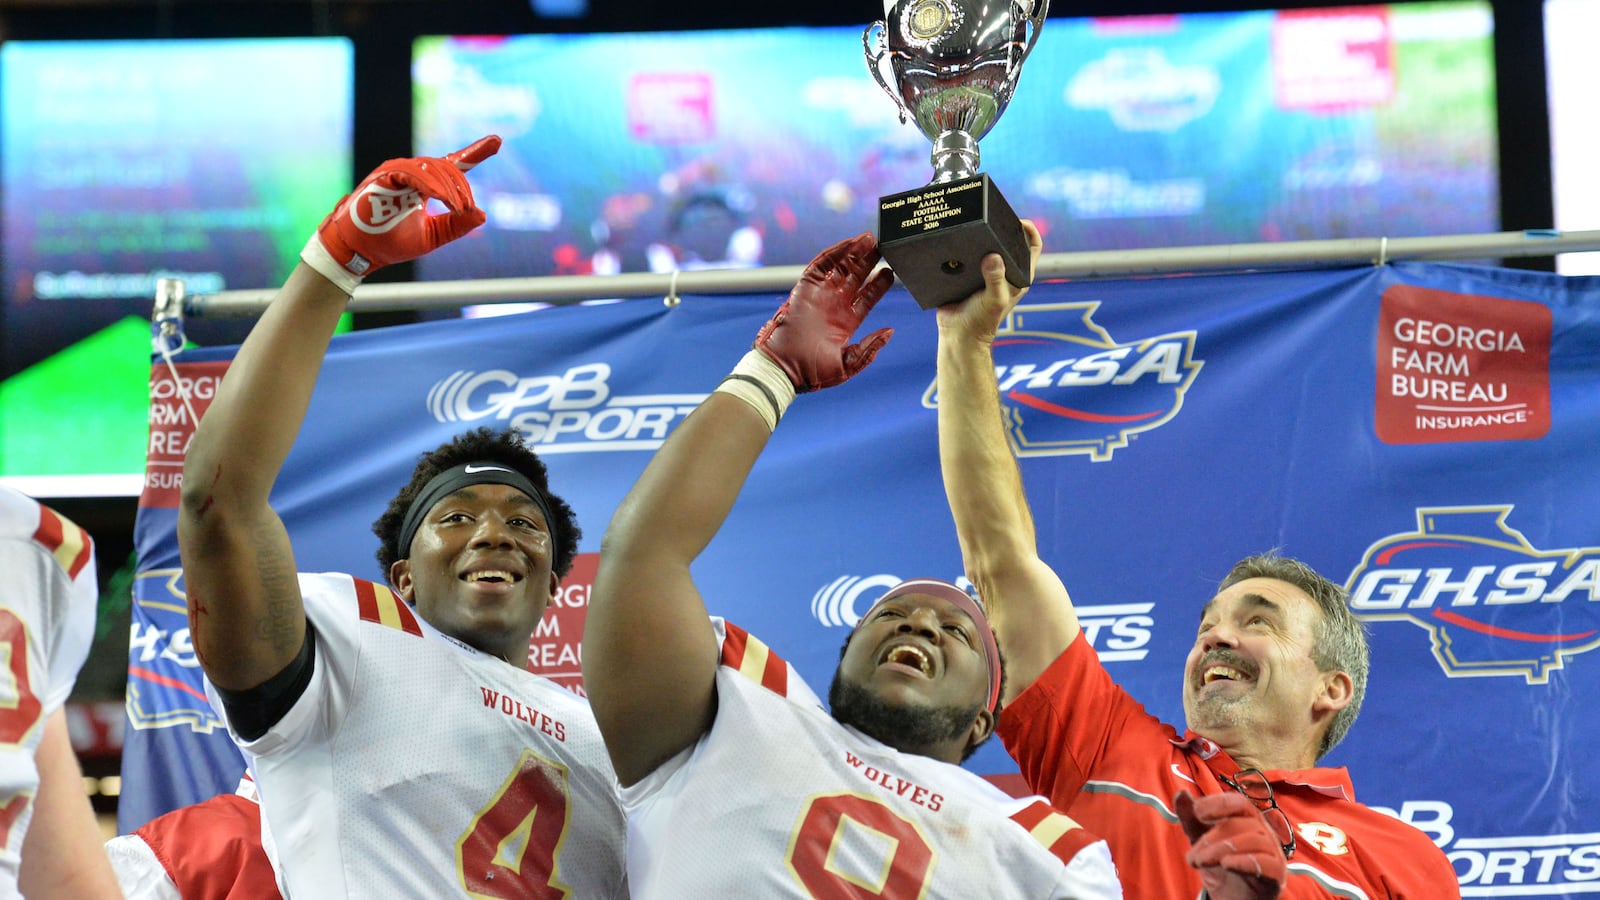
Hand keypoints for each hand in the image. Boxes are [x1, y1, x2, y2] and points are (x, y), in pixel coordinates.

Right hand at [304, 135, 501, 288]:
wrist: (361, 252)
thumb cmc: (391, 242)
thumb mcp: (433, 236)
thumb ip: (456, 225)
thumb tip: (483, 215)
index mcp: (424, 184)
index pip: (452, 164)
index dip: (475, 152)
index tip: (497, 140)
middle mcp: (412, 173)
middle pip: (447, 167)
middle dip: (462, 186)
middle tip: (469, 208)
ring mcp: (397, 172)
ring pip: (433, 168)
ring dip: (450, 188)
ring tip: (459, 208)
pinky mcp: (384, 177)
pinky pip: (412, 173)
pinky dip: (431, 184)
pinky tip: (443, 198)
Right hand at [754, 232, 894, 391]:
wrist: (785, 370)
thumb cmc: (812, 373)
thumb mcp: (848, 365)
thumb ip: (869, 349)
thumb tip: (889, 332)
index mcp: (845, 323)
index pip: (866, 298)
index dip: (878, 284)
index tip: (891, 271)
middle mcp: (833, 306)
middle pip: (855, 277)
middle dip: (869, 262)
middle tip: (884, 247)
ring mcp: (819, 296)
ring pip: (840, 267)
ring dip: (854, 253)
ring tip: (870, 239)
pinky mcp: (804, 289)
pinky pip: (821, 266)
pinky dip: (834, 253)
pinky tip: (849, 244)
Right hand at [935, 219, 1042, 343]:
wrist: (957, 334)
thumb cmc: (982, 321)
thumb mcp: (994, 299)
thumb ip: (996, 279)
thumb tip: (994, 256)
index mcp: (1018, 276)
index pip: (1032, 246)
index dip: (1029, 230)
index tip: (1017, 220)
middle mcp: (1003, 271)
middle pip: (1008, 242)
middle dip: (1001, 229)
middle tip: (989, 220)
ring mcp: (985, 272)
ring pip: (986, 246)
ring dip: (980, 237)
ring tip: (971, 227)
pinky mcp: (967, 274)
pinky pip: (966, 255)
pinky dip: (962, 247)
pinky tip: (955, 241)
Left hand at [1175, 791, 1287, 899]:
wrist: (1233, 899)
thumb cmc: (1221, 866)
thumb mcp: (1201, 842)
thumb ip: (1191, 819)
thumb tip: (1181, 794)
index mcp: (1248, 820)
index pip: (1239, 802)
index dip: (1218, 804)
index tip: (1197, 812)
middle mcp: (1264, 833)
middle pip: (1241, 823)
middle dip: (1211, 837)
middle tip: (1192, 856)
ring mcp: (1273, 853)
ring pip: (1253, 841)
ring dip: (1220, 850)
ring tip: (1200, 862)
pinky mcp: (1276, 875)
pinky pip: (1268, 864)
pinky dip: (1245, 862)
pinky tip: (1226, 864)